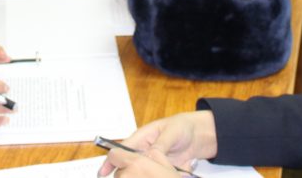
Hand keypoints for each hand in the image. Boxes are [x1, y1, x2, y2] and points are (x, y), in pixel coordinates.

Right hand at [97, 111, 218, 176]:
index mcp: (142, 138)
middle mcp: (144, 151)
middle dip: (124, 173)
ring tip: (144, 174)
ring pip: (140, 173)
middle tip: (126, 177)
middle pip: (128, 165)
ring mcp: (152, 162)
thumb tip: (150, 156)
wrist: (198, 136)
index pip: (122, 150)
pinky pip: (155, 176)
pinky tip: (161, 175)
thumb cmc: (181, 127)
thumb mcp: (171, 133)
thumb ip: (160, 145)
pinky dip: (157, 177)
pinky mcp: (161, 170)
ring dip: (139, 175)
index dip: (111, 161)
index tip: (103, 172)